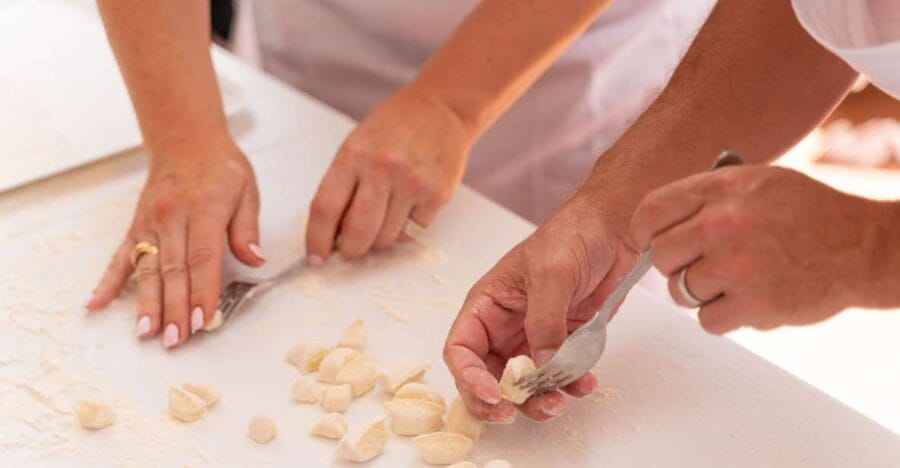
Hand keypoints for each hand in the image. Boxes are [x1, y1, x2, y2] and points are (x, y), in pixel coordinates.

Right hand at [86, 137, 263, 347]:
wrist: (185, 140)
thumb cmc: (220, 167)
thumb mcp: (246, 191)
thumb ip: (247, 229)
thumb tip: (256, 260)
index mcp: (203, 210)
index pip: (203, 259)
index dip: (202, 292)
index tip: (204, 320)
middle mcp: (172, 218)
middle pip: (173, 270)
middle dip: (174, 308)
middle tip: (176, 339)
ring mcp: (150, 223)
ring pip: (147, 269)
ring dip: (146, 303)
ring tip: (146, 332)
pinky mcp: (136, 226)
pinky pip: (120, 256)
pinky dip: (108, 282)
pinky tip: (96, 304)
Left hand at [305, 87, 471, 263]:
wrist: (440, 109)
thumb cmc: (393, 129)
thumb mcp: (356, 146)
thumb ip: (343, 187)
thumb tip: (333, 234)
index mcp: (353, 155)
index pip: (325, 209)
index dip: (316, 240)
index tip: (315, 257)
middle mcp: (382, 169)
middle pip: (356, 233)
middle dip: (350, 249)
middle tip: (351, 246)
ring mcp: (412, 183)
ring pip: (386, 239)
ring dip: (381, 238)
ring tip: (385, 213)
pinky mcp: (436, 194)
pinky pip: (414, 231)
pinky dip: (408, 227)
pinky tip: (409, 202)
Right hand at [443, 189, 639, 421]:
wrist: (614, 227)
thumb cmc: (572, 234)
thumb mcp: (551, 272)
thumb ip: (544, 320)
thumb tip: (540, 364)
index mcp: (487, 305)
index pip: (461, 349)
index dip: (469, 377)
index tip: (494, 395)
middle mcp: (504, 326)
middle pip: (486, 376)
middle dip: (498, 400)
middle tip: (513, 414)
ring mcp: (534, 337)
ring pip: (523, 385)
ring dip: (536, 400)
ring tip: (559, 403)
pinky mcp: (563, 343)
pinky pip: (559, 377)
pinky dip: (569, 387)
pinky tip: (585, 383)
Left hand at [630, 165, 899, 333]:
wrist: (862, 246)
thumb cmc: (809, 213)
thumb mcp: (755, 182)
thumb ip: (707, 198)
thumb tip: (659, 222)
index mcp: (719, 190)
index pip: (649, 213)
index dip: (644, 233)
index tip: (650, 242)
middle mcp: (721, 225)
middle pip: (659, 257)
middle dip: (675, 265)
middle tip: (702, 265)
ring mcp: (735, 266)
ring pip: (680, 292)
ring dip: (702, 293)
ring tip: (736, 280)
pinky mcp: (752, 305)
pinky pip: (707, 321)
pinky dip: (724, 317)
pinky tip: (748, 300)